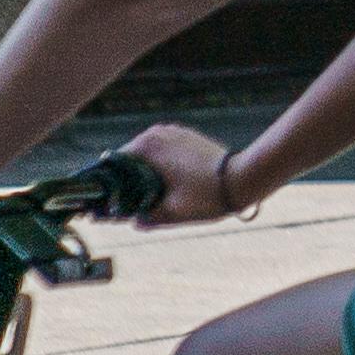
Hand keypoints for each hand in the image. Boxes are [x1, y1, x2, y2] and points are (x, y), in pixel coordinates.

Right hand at [116, 122, 245, 225]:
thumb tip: (134, 223)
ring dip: (143, 173)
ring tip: (145, 197)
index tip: (110, 202)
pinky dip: (159, 166)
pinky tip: (163, 185)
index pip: (113, 165)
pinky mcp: (186, 136)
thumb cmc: (208, 194)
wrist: (244, 177)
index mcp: (146, 146)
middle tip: (127, 205)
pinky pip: (163, 152)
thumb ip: (148, 218)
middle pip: (129, 160)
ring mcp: (173, 132)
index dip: (110, 186)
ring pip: (147, 156)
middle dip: (127, 181)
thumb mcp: (174, 211)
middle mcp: (156, 133)